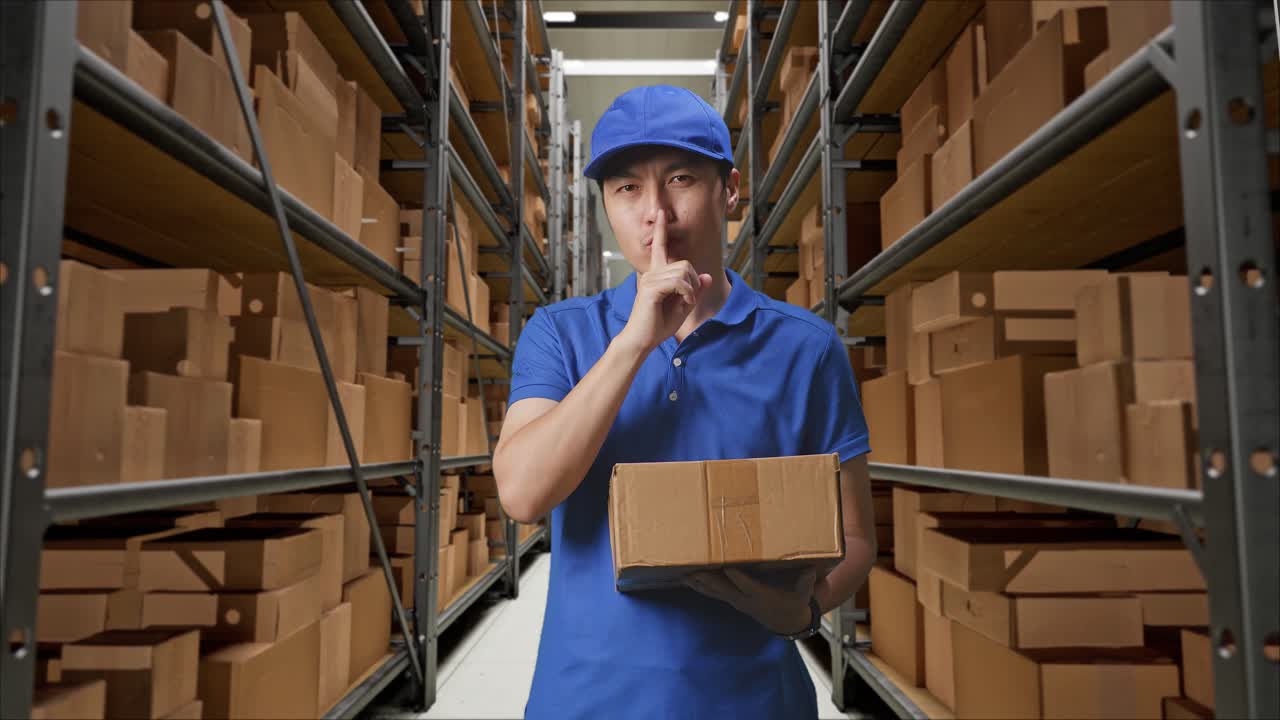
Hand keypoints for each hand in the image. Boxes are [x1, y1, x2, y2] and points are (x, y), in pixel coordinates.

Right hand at [617, 213, 711, 353]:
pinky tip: (684, 302)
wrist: (642, 340)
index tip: (661, 213)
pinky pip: (678, 282)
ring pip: (683, 272)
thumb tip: (707, 276)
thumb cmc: (658, 325)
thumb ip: (695, 291)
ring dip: (691, 289)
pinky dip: (687, 293)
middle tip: (689, 298)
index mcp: (657, 275)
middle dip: (694, 281)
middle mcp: (652, 273)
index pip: (660, 247)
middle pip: (685, 263)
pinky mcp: (651, 288)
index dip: (661, 230)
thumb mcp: (683, 307)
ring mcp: (650, 279)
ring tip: (685, 302)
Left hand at [684, 566, 817, 635]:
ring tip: (683, 574)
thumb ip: (806, 583)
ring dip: (699, 584)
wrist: (785, 622)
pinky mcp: (732, 600)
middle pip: (724, 589)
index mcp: (762, 596)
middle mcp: (745, 599)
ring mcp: (737, 601)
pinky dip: (701, 587)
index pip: (747, 586)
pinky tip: (688, 580)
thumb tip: (811, 570)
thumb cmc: (794, 603)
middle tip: (694, 570)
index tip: (727, 567)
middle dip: (709, 580)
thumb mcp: (803, 595)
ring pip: (715, 591)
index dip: (737, 578)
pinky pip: (714, 593)